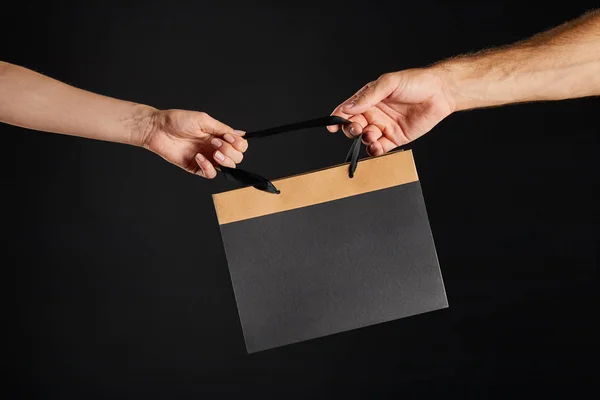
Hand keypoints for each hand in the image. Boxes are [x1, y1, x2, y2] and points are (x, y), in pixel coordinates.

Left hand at [139, 109, 246, 177]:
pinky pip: (210, 174)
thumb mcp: (203, 120)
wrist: (158, 129)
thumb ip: (222, 128)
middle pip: (236, 158)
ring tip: (213, 151)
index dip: (238, 144)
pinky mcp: (196, 167)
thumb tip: (241, 134)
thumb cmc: (177, 120)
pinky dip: (208, 167)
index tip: (228, 137)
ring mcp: (207, 158)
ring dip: (224, 160)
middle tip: (216, 143)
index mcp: (219, 136)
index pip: (239, 145)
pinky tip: (198, 157)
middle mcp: (215, 148)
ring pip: (227, 168)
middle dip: (230, 151)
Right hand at [328, 68, 455, 155]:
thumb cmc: (416, 82)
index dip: (338, 117)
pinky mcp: (394, 138)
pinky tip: (376, 146)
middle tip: (356, 129)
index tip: (333, 125)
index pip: (348, 109)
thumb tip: (349, 107)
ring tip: (372, 135)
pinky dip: (374, 150)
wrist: (440, 93)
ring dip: (364, 140)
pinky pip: (379, 148)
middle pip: (354, 126)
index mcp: (369, 99)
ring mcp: (383, 127)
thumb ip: (368, 96)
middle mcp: (374, 113)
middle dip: (351, 130)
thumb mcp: (389, 83)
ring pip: (365, 138)